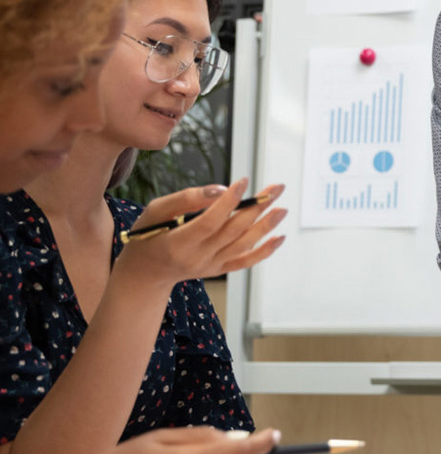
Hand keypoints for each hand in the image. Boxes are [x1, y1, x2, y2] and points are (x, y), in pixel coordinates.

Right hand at [115, 180, 286, 287]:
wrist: (145, 272)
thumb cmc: (148, 234)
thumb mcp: (155, 212)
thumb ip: (185, 199)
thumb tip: (221, 191)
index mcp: (179, 242)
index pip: (210, 221)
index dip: (229, 202)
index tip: (244, 181)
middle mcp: (198, 257)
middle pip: (233, 231)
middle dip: (257, 208)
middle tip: (276, 187)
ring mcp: (210, 266)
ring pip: (243, 246)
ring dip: (266, 227)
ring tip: (282, 208)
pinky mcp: (218, 270)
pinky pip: (244, 262)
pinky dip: (264, 251)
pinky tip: (280, 237)